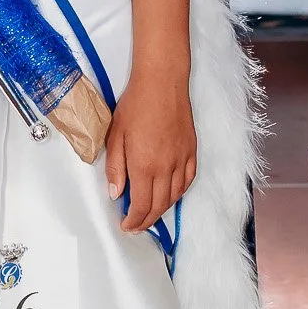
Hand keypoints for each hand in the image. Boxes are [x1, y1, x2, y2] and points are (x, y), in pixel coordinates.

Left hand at [105, 71, 197, 233]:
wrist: (162, 83)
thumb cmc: (135, 104)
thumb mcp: (115, 136)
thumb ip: (116, 168)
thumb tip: (116, 193)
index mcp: (144, 165)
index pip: (141, 205)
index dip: (134, 221)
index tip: (126, 226)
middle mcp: (166, 167)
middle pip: (159, 206)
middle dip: (147, 221)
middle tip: (136, 225)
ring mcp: (181, 159)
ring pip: (175, 196)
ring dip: (162, 209)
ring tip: (150, 213)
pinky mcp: (191, 151)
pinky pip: (188, 180)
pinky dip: (179, 193)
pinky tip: (171, 194)